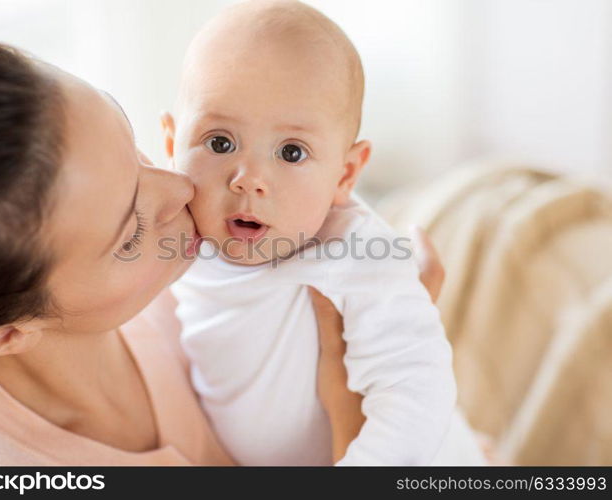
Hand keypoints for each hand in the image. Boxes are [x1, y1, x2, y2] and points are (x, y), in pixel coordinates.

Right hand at [312, 227, 444, 462]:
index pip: (429, 278)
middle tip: (378, 240)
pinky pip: (404, 320)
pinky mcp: (405, 358)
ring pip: (414, 302)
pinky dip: (388, 302)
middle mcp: (420, 333)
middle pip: (423, 284)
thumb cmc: (354, 404)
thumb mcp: (336, 357)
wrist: (374, 441)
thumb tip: (318, 279)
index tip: (413, 228)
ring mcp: (415, 346)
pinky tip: (366, 299)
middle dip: (404, 260)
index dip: (425, 251)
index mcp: (409, 326)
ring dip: (394, 281)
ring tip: (367, 263)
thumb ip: (330, 317)